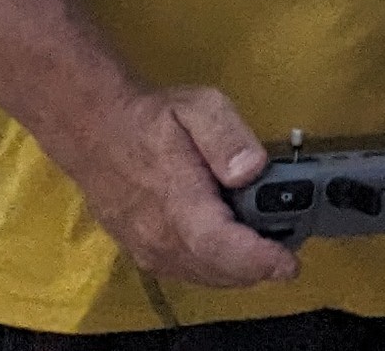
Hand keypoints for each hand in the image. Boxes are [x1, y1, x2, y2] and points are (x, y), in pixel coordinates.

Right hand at [66, 83, 298, 287]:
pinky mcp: (144, 254)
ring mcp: (149, 252)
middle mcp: (160, 238)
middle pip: (220, 271)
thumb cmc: (151, 119)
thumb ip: (229, 137)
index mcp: (177, 203)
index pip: (220, 248)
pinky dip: (217, 268)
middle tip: (288, 244)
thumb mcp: (199, 107)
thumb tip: (252, 171)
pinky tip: (234, 247)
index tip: (289, 264)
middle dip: (260, 266)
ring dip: (240, 270)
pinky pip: (189, 273)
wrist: (94, 132)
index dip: (259, 261)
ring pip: (206, 277)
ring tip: (266, 244)